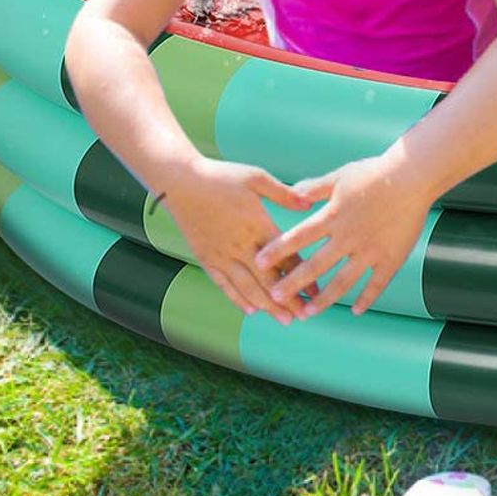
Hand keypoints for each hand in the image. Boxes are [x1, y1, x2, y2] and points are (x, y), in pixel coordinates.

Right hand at [156, 158, 314, 322]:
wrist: (179, 182)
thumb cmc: (221, 176)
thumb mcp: (256, 177)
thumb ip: (284, 193)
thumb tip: (308, 204)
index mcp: (256, 224)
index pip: (284, 256)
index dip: (302, 275)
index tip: (317, 290)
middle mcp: (240, 244)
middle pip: (268, 279)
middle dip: (287, 300)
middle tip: (304, 315)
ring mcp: (221, 254)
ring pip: (247, 287)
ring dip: (267, 306)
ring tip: (284, 319)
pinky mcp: (205, 258)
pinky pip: (223, 284)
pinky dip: (237, 298)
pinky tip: (250, 310)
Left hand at [254, 159, 432, 318]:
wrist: (412, 176)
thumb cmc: (375, 173)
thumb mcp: (339, 176)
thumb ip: (314, 189)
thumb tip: (291, 194)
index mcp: (333, 216)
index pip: (298, 237)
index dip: (277, 251)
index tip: (259, 264)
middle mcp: (348, 237)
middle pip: (315, 266)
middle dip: (293, 283)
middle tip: (275, 298)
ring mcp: (370, 250)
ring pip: (343, 282)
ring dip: (324, 299)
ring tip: (308, 312)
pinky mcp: (391, 258)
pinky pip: (376, 284)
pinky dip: (366, 299)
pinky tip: (355, 311)